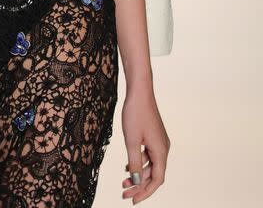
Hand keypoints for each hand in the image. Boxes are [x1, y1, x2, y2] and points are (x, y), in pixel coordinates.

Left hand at [121, 84, 169, 202]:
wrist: (140, 90)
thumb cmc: (135, 113)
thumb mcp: (131, 140)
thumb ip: (134, 163)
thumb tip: (136, 182)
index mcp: (161, 151)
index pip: (157, 180)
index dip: (145, 192)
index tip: (132, 200)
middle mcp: (163, 148)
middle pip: (154, 174)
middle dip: (140, 185)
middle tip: (124, 193)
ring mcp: (159, 141)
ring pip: (151, 165)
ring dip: (139, 175)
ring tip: (124, 181)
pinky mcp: (154, 136)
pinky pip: (149, 156)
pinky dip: (140, 164)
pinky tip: (128, 167)